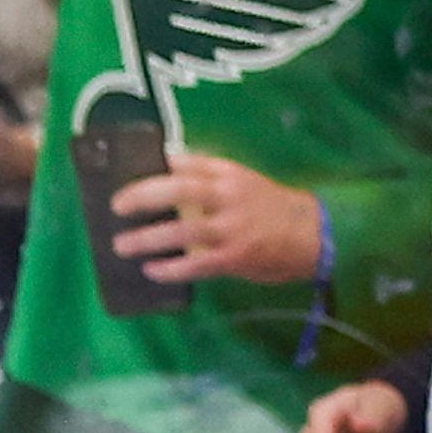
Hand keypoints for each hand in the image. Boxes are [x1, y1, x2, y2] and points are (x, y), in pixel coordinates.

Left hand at [107, 152, 324, 284]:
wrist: (314, 234)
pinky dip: (170, 269)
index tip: (125, 172)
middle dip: (143, 196)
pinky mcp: (236, 257)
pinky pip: (196, 264)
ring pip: (183, 231)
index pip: (187, 163)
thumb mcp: (242, 181)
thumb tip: (162, 169)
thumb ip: (207, 175)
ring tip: (121, 245)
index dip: (156, 166)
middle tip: (116, 206)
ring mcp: (233, 228)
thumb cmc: (267, 207)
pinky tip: (151, 270)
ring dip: (147, 239)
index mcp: (229, 175)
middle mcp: (230, 197)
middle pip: (180, 190)